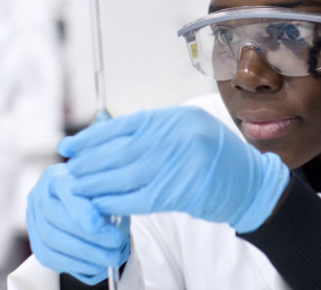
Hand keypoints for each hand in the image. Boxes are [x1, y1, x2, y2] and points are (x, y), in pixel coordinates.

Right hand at [26, 164, 129, 284]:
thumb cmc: (99, 189)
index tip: (99, 224)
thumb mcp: (107, 184)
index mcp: (57, 176)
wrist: (85, 200)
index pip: (64, 190)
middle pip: (54, 219)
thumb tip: (119, 206)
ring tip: (112, 257)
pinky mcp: (36, 242)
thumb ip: (108, 191)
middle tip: (117, 242)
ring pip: (51, 241)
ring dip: (84, 253)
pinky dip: (75, 264)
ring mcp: (34, 219)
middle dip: (88, 235)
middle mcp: (40, 195)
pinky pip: (50, 258)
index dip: (79, 209)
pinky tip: (98, 265)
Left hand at [59, 106, 290, 232]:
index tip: (72, 145)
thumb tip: (106, 139)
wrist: (250, 182)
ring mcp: (180, 162)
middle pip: (121, 150)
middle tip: (70, 169)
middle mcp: (178, 135)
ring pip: (124, 174)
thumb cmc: (217, 158)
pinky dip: (115, 201)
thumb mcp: (188, 130)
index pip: (126, 124)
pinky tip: (100, 203)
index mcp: (177, 117)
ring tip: (77, 187)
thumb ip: (154, 132)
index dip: (94, 136)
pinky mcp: (180, 191)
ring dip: (96, 183)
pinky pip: (137, 197)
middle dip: (89, 161)